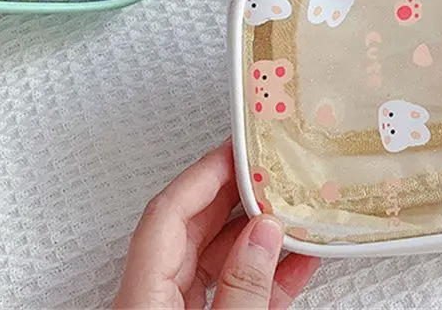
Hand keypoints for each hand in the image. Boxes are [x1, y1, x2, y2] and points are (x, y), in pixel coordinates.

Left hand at [114, 140, 318, 309]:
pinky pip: (230, 291)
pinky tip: (299, 260)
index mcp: (142, 298)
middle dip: (235, 192)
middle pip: (191, 228)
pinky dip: (264, 275)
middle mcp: (152, 301)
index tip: (241, 147)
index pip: (167, 213)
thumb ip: (242, 288)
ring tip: (294, 210)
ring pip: (214, 257)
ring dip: (256, 233)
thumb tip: (264, 235)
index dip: (205, 173)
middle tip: (272, 165)